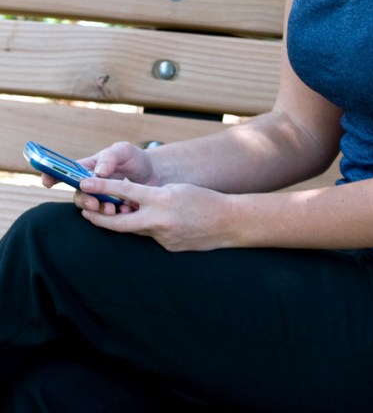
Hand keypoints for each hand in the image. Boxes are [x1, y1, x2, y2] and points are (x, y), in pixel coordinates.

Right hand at [38, 141, 155, 214]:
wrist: (156, 175)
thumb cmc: (135, 159)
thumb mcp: (124, 151)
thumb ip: (110, 158)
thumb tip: (98, 173)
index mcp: (89, 168)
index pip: (66, 171)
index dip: (53, 176)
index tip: (47, 182)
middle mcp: (91, 185)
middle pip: (78, 195)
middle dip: (85, 201)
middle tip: (95, 204)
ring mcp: (102, 199)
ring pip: (92, 209)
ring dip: (101, 211)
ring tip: (115, 209)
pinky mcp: (113, 210)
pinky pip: (108, 218)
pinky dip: (116, 216)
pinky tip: (127, 210)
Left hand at [78, 176, 232, 251]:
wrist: (228, 222)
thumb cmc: (204, 199)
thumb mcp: (176, 188)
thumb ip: (153, 195)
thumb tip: (133, 202)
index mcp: (162, 199)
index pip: (125, 191)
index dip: (102, 187)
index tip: (84, 183)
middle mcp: (159, 220)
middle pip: (120, 223)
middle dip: (100, 218)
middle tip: (85, 211)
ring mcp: (163, 237)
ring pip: (136, 230)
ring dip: (127, 222)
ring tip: (119, 214)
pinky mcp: (168, 248)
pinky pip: (151, 237)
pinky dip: (150, 229)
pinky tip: (162, 224)